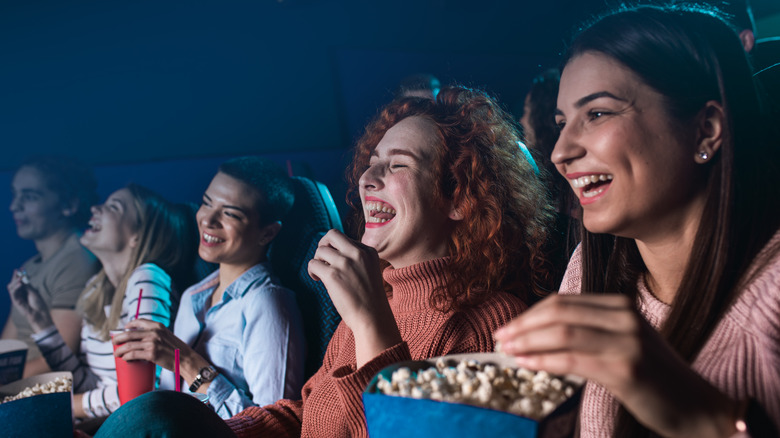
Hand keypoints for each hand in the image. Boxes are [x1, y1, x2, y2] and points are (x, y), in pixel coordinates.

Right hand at [7, 269, 53, 330]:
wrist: (39, 313)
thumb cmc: (38, 303)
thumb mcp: (33, 292)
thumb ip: (27, 286)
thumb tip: (23, 277)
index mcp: (25, 290)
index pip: (21, 281)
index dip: (21, 274)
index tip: (22, 268)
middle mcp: (20, 293)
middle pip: (15, 283)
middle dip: (16, 276)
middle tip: (17, 271)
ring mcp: (17, 297)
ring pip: (12, 287)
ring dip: (15, 281)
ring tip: (19, 278)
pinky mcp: (15, 301)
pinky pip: (13, 293)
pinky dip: (15, 287)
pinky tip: (19, 284)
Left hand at [112, 319, 210, 386]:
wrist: (186, 359)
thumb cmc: (176, 349)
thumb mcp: (166, 335)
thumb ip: (155, 334)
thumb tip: (140, 337)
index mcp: (158, 326)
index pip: (138, 321)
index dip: (128, 325)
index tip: (124, 329)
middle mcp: (154, 332)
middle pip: (129, 334)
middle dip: (118, 338)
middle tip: (114, 342)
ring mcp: (152, 343)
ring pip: (128, 345)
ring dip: (119, 350)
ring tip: (116, 353)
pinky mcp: (152, 354)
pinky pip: (133, 354)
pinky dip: (126, 357)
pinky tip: (125, 358)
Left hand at [307, 229, 400, 366]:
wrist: (373, 318)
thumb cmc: (370, 299)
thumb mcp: (370, 270)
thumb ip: (356, 259)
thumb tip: (331, 251)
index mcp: (368, 251)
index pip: (345, 239)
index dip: (337, 250)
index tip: (337, 263)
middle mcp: (357, 253)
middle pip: (332, 234)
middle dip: (323, 244)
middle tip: (323, 259)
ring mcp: (345, 263)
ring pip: (320, 250)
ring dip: (317, 261)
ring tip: (321, 274)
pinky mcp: (333, 275)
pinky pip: (313, 264)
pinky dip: (312, 271)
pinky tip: (318, 279)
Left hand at [494, 294, 738, 436]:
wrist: (697, 408)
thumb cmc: (655, 378)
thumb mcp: (625, 342)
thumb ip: (591, 330)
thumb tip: (540, 331)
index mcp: (622, 306)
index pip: (564, 301)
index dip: (530, 313)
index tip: (509, 325)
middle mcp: (625, 317)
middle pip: (559, 312)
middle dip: (523, 324)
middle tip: (500, 336)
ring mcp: (626, 341)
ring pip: (562, 332)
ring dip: (528, 340)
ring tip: (507, 349)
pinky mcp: (625, 368)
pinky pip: (572, 360)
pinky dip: (543, 360)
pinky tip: (525, 363)